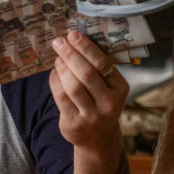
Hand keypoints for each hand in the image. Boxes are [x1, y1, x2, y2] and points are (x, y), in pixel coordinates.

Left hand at [49, 31, 128, 149]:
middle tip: (59, 42)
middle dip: (71, 55)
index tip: (73, 35)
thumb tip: (76, 42)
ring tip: (57, 57)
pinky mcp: (74, 124)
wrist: (99, 138)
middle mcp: (109, 104)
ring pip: (73, 86)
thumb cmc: (102, 104)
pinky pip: (61, 98)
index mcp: (120, 89)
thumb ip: (99, 70)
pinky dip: (55, 82)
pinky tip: (54, 73)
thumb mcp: (110, 89)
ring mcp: (91, 116)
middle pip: (87, 74)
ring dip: (62, 68)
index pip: (103, 64)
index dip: (86, 48)